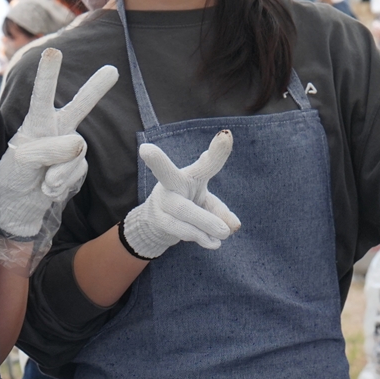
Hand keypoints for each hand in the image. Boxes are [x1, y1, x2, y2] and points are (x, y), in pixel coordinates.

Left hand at [0, 48, 116, 238]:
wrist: (18, 208)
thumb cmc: (14, 178)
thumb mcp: (22, 162)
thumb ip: (50, 149)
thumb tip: (80, 144)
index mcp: (37, 121)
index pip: (43, 96)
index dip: (48, 75)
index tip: (53, 52)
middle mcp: (56, 129)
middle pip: (79, 107)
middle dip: (95, 90)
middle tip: (112, 71)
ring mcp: (70, 149)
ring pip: (76, 152)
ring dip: (58, 170)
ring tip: (42, 183)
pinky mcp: (78, 167)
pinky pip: (78, 171)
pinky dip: (63, 182)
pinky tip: (48, 189)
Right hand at [120, 131, 240, 258]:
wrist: (156, 224)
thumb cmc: (187, 205)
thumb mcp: (206, 204)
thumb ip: (220, 211)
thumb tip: (234, 225)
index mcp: (188, 175)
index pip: (206, 164)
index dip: (217, 152)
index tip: (226, 135)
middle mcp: (171, 183)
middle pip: (165, 171)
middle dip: (157, 160)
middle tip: (145, 149)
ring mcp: (162, 201)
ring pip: (184, 210)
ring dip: (206, 222)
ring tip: (224, 233)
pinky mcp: (158, 220)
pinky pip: (180, 228)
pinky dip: (200, 236)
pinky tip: (214, 243)